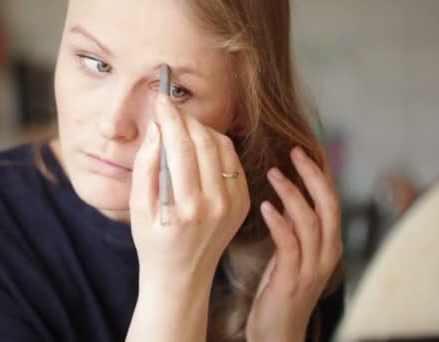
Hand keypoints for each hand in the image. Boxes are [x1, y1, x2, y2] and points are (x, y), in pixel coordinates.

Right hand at [129, 94, 249, 285]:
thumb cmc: (153, 243)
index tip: (160, 100)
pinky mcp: (243, 202)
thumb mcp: (137, 208)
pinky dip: (216, 145)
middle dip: (184, 118)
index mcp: (185, 207)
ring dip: (200, 128)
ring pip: (222, 146)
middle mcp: (215, 204)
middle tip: (168, 107)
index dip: (169, 118)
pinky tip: (199, 144)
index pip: (179, 146)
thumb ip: (145, 166)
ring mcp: (234, 203)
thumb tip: (155, 128)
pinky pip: (232, 161)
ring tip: (181, 125)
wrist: (182, 276)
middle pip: (203, 141)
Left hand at [246, 147, 343, 341]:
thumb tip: (285, 197)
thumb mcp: (291, 255)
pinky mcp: (292, 278)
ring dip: (292, 193)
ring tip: (274, 173)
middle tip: (295, 152)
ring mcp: (311, 267)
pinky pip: (289, 244)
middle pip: (328, 205)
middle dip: (313, 175)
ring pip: (310, 221)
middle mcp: (326, 254)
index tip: (302, 151)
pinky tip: (266, 207)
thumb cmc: (281, 292)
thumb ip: (293, 230)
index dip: (319, 175)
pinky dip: (279, 222)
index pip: (330, 202)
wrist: (278, 333)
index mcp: (328, 245)